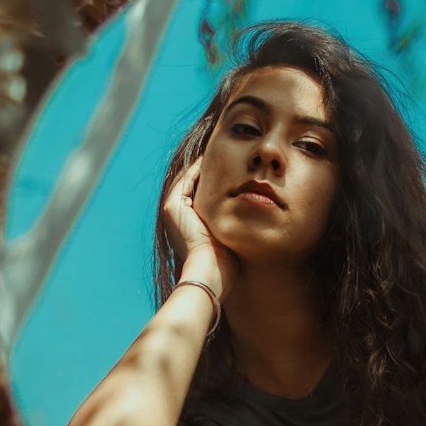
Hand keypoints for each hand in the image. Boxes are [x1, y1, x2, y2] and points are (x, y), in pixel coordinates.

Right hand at [163, 159, 239, 301]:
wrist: (209, 273)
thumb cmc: (225, 265)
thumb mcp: (229, 242)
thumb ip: (234, 229)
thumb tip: (253, 222)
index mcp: (186, 225)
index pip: (199, 195)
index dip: (214, 182)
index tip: (232, 170)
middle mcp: (176, 217)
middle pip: (191, 185)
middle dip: (207, 170)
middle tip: (223, 155)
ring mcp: (172, 210)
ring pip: (188, 179)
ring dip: (202, 165)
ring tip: (218, 152)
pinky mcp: (174, 206)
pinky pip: (187, 178)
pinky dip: (198, 167)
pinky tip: (213, 158)